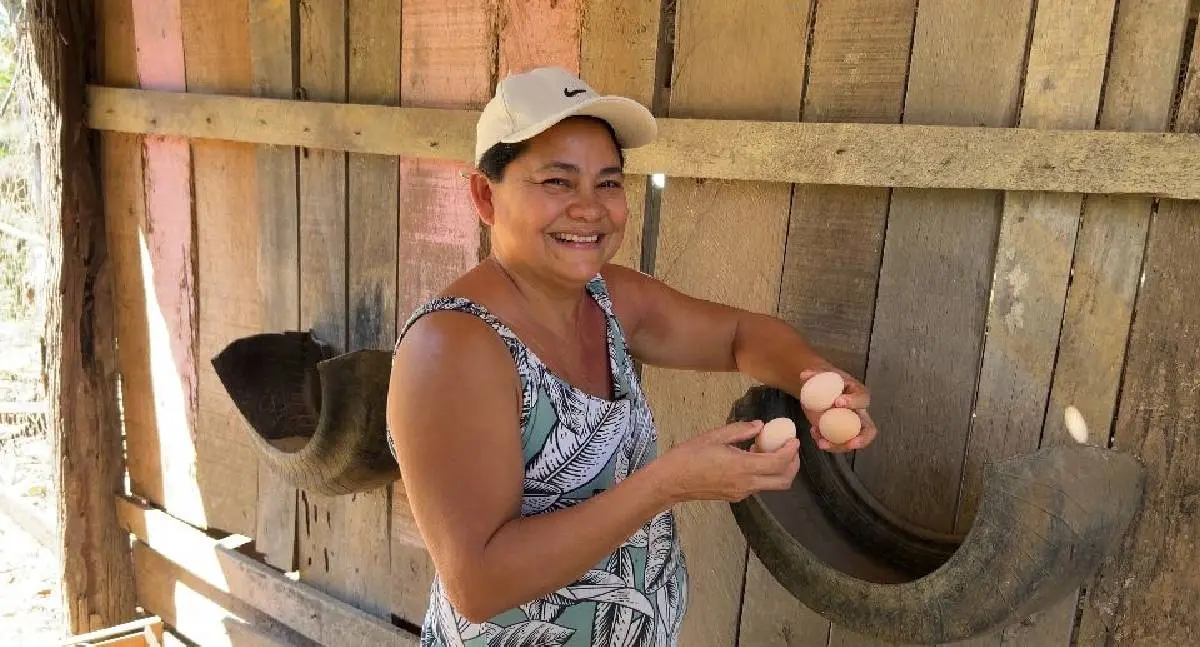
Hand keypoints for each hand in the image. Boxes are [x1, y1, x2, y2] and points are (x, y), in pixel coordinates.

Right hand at [654, 420, 799, 502]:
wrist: (671, 481)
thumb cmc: (689, 456)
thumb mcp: (714, 436)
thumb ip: (740, 430)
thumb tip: (760, 425)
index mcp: (743, 467)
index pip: (779, 463)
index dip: (791, 451)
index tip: (794, 439)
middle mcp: (746, 483)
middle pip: (783, 481)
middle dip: (792, 465)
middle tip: (790, 448)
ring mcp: (741, 493)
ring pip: (771, 485)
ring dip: (777, 469)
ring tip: (767, 449)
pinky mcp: (735, 497)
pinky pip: (758, 486)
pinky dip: (763, 473)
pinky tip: (750, 458)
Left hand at [797, 367, 877, 453]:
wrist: (817, 391)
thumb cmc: (825, 381)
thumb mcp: (821, 375)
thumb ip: (814, 374)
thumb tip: (804, 375)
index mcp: (857, 393)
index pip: (862, 398)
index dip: (853, 401)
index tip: (837, 402)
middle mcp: (859, 413)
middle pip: (869, 429)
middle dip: (862, 439)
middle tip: (849, 443)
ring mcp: (850, 426)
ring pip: (852, 442)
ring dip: (838, 446)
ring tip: (821, 443)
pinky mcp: (839, 434)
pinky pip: (837, 444)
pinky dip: (826, 443)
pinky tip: (814, 433)